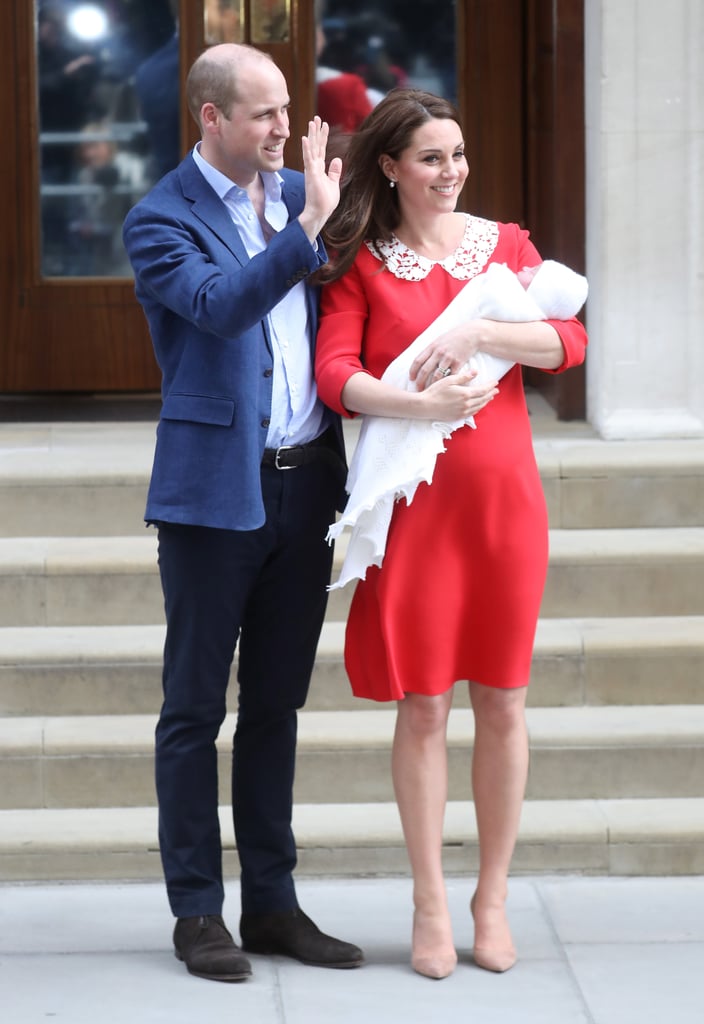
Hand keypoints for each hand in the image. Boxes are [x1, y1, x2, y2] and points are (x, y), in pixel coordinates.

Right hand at [299, 116, 342, 242]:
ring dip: (312, 135)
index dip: (323, 137)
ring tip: (312, 122)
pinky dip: (307, 148)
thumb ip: (334, 171)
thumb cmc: (325, 201)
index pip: (321, 149)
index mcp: (320, 168)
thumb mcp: (333, 183)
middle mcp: (314, 167)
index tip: (324, 124)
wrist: (319, 213)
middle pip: (316, 145)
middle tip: (317, 117)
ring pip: (312, 148)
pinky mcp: (311, 175)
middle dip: (317, 131)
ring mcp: (312, 170)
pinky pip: (308, 159)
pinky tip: (305, 138)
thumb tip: (337, 159)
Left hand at [409, 322, 488, 391]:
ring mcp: (448, 358)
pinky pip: (451, 376)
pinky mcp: (458, 362)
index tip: (411, 379)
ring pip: (436, 376)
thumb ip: (430, 350)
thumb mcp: (439, 340)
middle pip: (425, 370)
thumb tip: (420, 360)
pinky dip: (447, 383)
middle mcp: (438, 352)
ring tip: (430, 392)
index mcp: (432, 346)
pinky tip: (445, 389)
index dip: (412, 371)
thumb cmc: (454, 337)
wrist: (471, 334)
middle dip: (419, 382)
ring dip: (432, 385)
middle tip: (418, 390)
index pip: (417, 360)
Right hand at [417, 370, 497, 420]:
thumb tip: (476, 372)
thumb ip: (464, 377)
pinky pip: (472, 413)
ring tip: (490, 397)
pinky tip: (479, 406)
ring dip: (486, 401)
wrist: (425, 406)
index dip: (490, 386)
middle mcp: (466, 404)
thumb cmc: (435, 391)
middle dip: (491, 394)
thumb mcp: (449, 380)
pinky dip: (478, 408)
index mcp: (465, 394)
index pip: (483, 390)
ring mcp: (462, 412)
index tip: (495, 382)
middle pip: (483, 399)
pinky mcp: (458, 417)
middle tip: (496, 390)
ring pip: (479, 406)